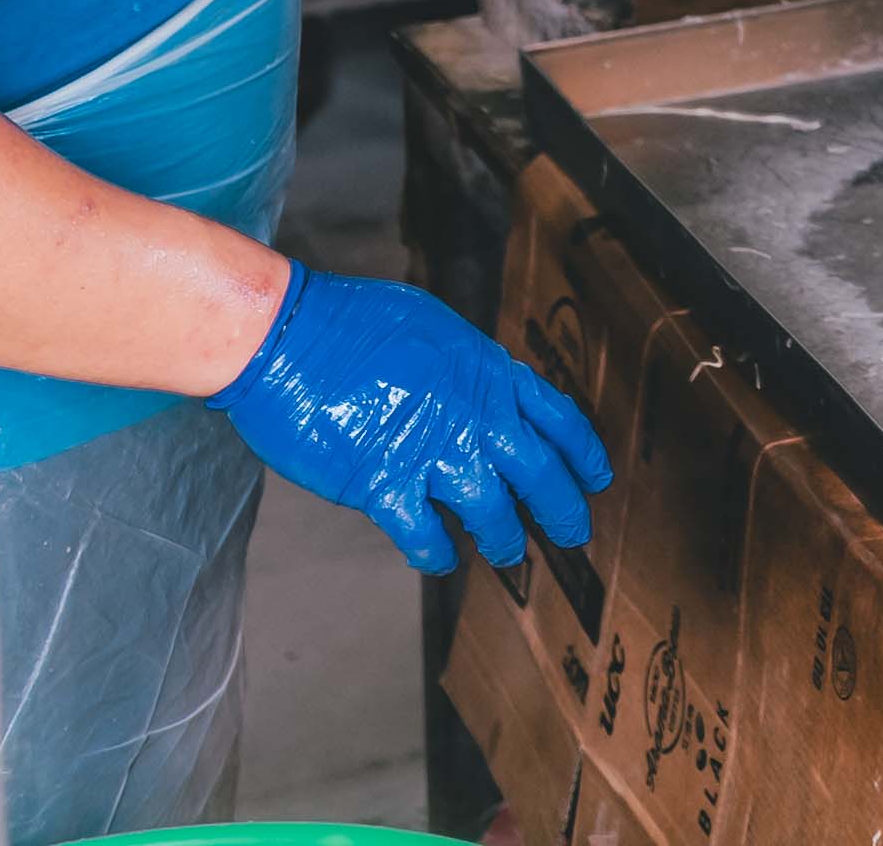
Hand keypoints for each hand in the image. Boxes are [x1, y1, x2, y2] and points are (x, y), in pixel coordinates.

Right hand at [209, 266, 613, 571]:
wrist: (287, 335)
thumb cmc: (349, 320)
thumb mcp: (433, 327)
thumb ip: (464, 366)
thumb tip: (478, 384)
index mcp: (487, 373)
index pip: (555, 417)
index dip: (581, 452)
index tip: (596, 476)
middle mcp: (472, 416)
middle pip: (539, 472)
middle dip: (562, 508)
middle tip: (575, 533)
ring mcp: (431, 452)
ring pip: (491, 510)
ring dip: (503, 538)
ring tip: (509, 554)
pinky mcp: (384, 484)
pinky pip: (423, 533)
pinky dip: (436, 553)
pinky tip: (440, 560)